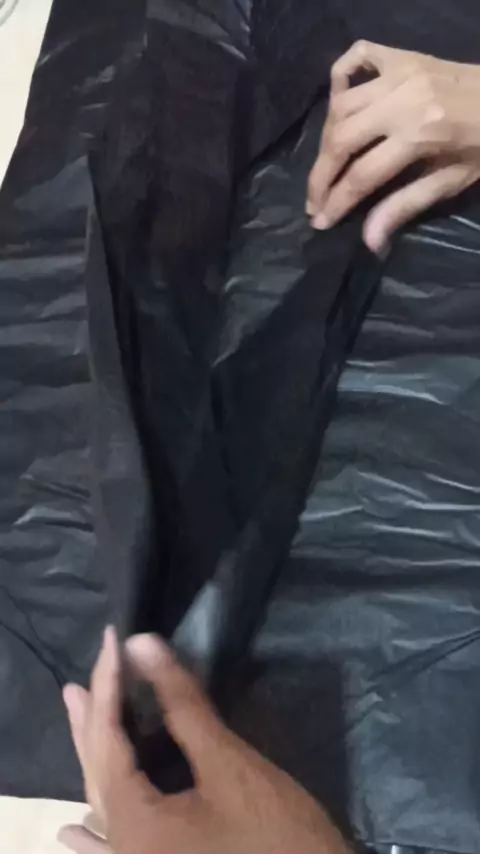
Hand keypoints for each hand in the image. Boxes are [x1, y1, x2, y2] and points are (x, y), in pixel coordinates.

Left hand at [59, 629, 350, 853]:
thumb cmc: (275, 836)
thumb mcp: (229, 764)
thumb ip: (182, 705)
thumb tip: (142, 644)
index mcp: (132, 824)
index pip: (107, 740)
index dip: (109, 685)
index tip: (112, 638)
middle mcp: (124, 849)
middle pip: (99, 774)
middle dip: (92, 722)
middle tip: (78, 682)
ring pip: (106, 804)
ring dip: (96, 759)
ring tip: (81, 722)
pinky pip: (115, 842)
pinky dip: (96, 827)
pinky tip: (75, 828)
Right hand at [307, 40, 479, 252]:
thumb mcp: (453, 181)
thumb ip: (406, 206)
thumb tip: (368, 242)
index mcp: (421, 134)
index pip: (363, 175)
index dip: (336, 202)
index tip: (319, 222)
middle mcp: (402, 99)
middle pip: (341, 140)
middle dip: (320, 176)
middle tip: (313, 201)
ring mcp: (398, 72)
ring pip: (340, 106)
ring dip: (326, 139)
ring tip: (326, 165)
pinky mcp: (400, 55)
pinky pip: (357, 57)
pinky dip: (340, 76)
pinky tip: (338, 104)